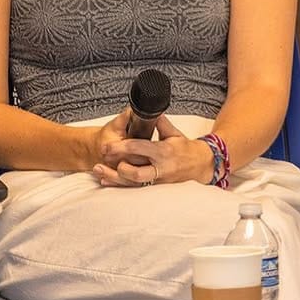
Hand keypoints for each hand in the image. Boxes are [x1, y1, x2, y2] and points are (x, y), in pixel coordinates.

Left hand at [92, 113, 214, 187]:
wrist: (201, 166)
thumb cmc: (186, 149)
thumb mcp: (174, 133)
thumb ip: (160, 122)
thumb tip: (149, 110)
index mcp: (163, 152)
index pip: (140, 149)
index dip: (121, 147)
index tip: (108, 146)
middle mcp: (160, 169)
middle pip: (135, 172)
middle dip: (117, 167)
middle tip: (102, 158)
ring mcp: (157, 180)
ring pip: (133, 183)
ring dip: (113, 177)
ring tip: (98, 170)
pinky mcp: (155, 188)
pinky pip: (134, 189)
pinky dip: (118, 185)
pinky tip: (106, 180)